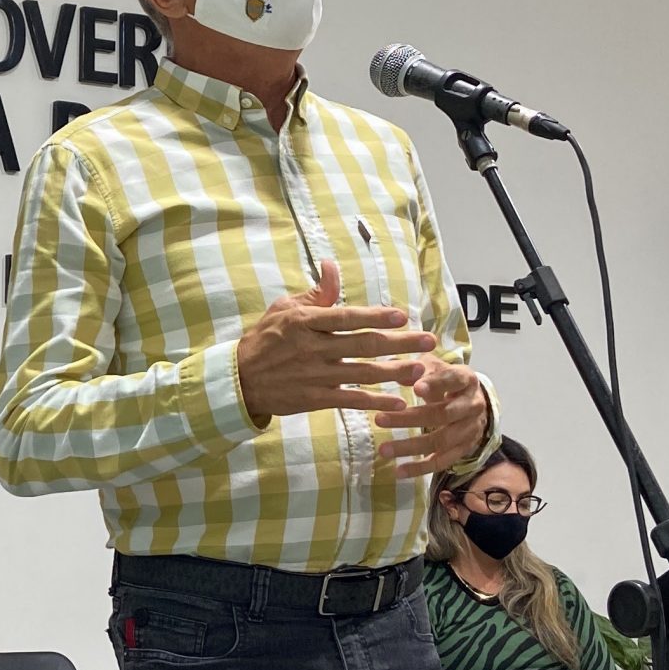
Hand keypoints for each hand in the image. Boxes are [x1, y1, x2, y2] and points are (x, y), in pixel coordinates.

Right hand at [235, 261, 442, 423]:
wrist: (240, 380)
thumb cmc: (264, 339)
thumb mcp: (284, 308)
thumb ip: (315, 292)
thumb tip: (332, 266)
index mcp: (306, 321)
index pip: (347, 317)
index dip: (376, 316)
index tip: (402, 316)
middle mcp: (314, 347)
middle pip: (364, 344)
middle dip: (400, 343)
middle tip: (428, 341)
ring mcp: (316, 375)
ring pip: (363, 373)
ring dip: (394, 372)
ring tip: (421, 369)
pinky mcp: (315, 399)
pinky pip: (351, 400)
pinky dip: (375, 402)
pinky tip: (398, 403)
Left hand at [373, 356, 491, 479]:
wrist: (474, 402)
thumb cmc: (447, 379)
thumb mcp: (436, 366)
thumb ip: (418, 367)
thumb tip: (395, 370)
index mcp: (466, 380)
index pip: (453, 380)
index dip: (435, 383)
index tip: (415, 388)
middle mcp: (473, 406)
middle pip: (443, 414)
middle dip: (410, 418)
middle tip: (379, 419)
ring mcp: (470, 430)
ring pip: (441, 440)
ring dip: (410, 446)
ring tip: (383, 450)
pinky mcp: (464, 450)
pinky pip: (442, 462)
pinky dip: (420, 468)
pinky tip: (398, 471)